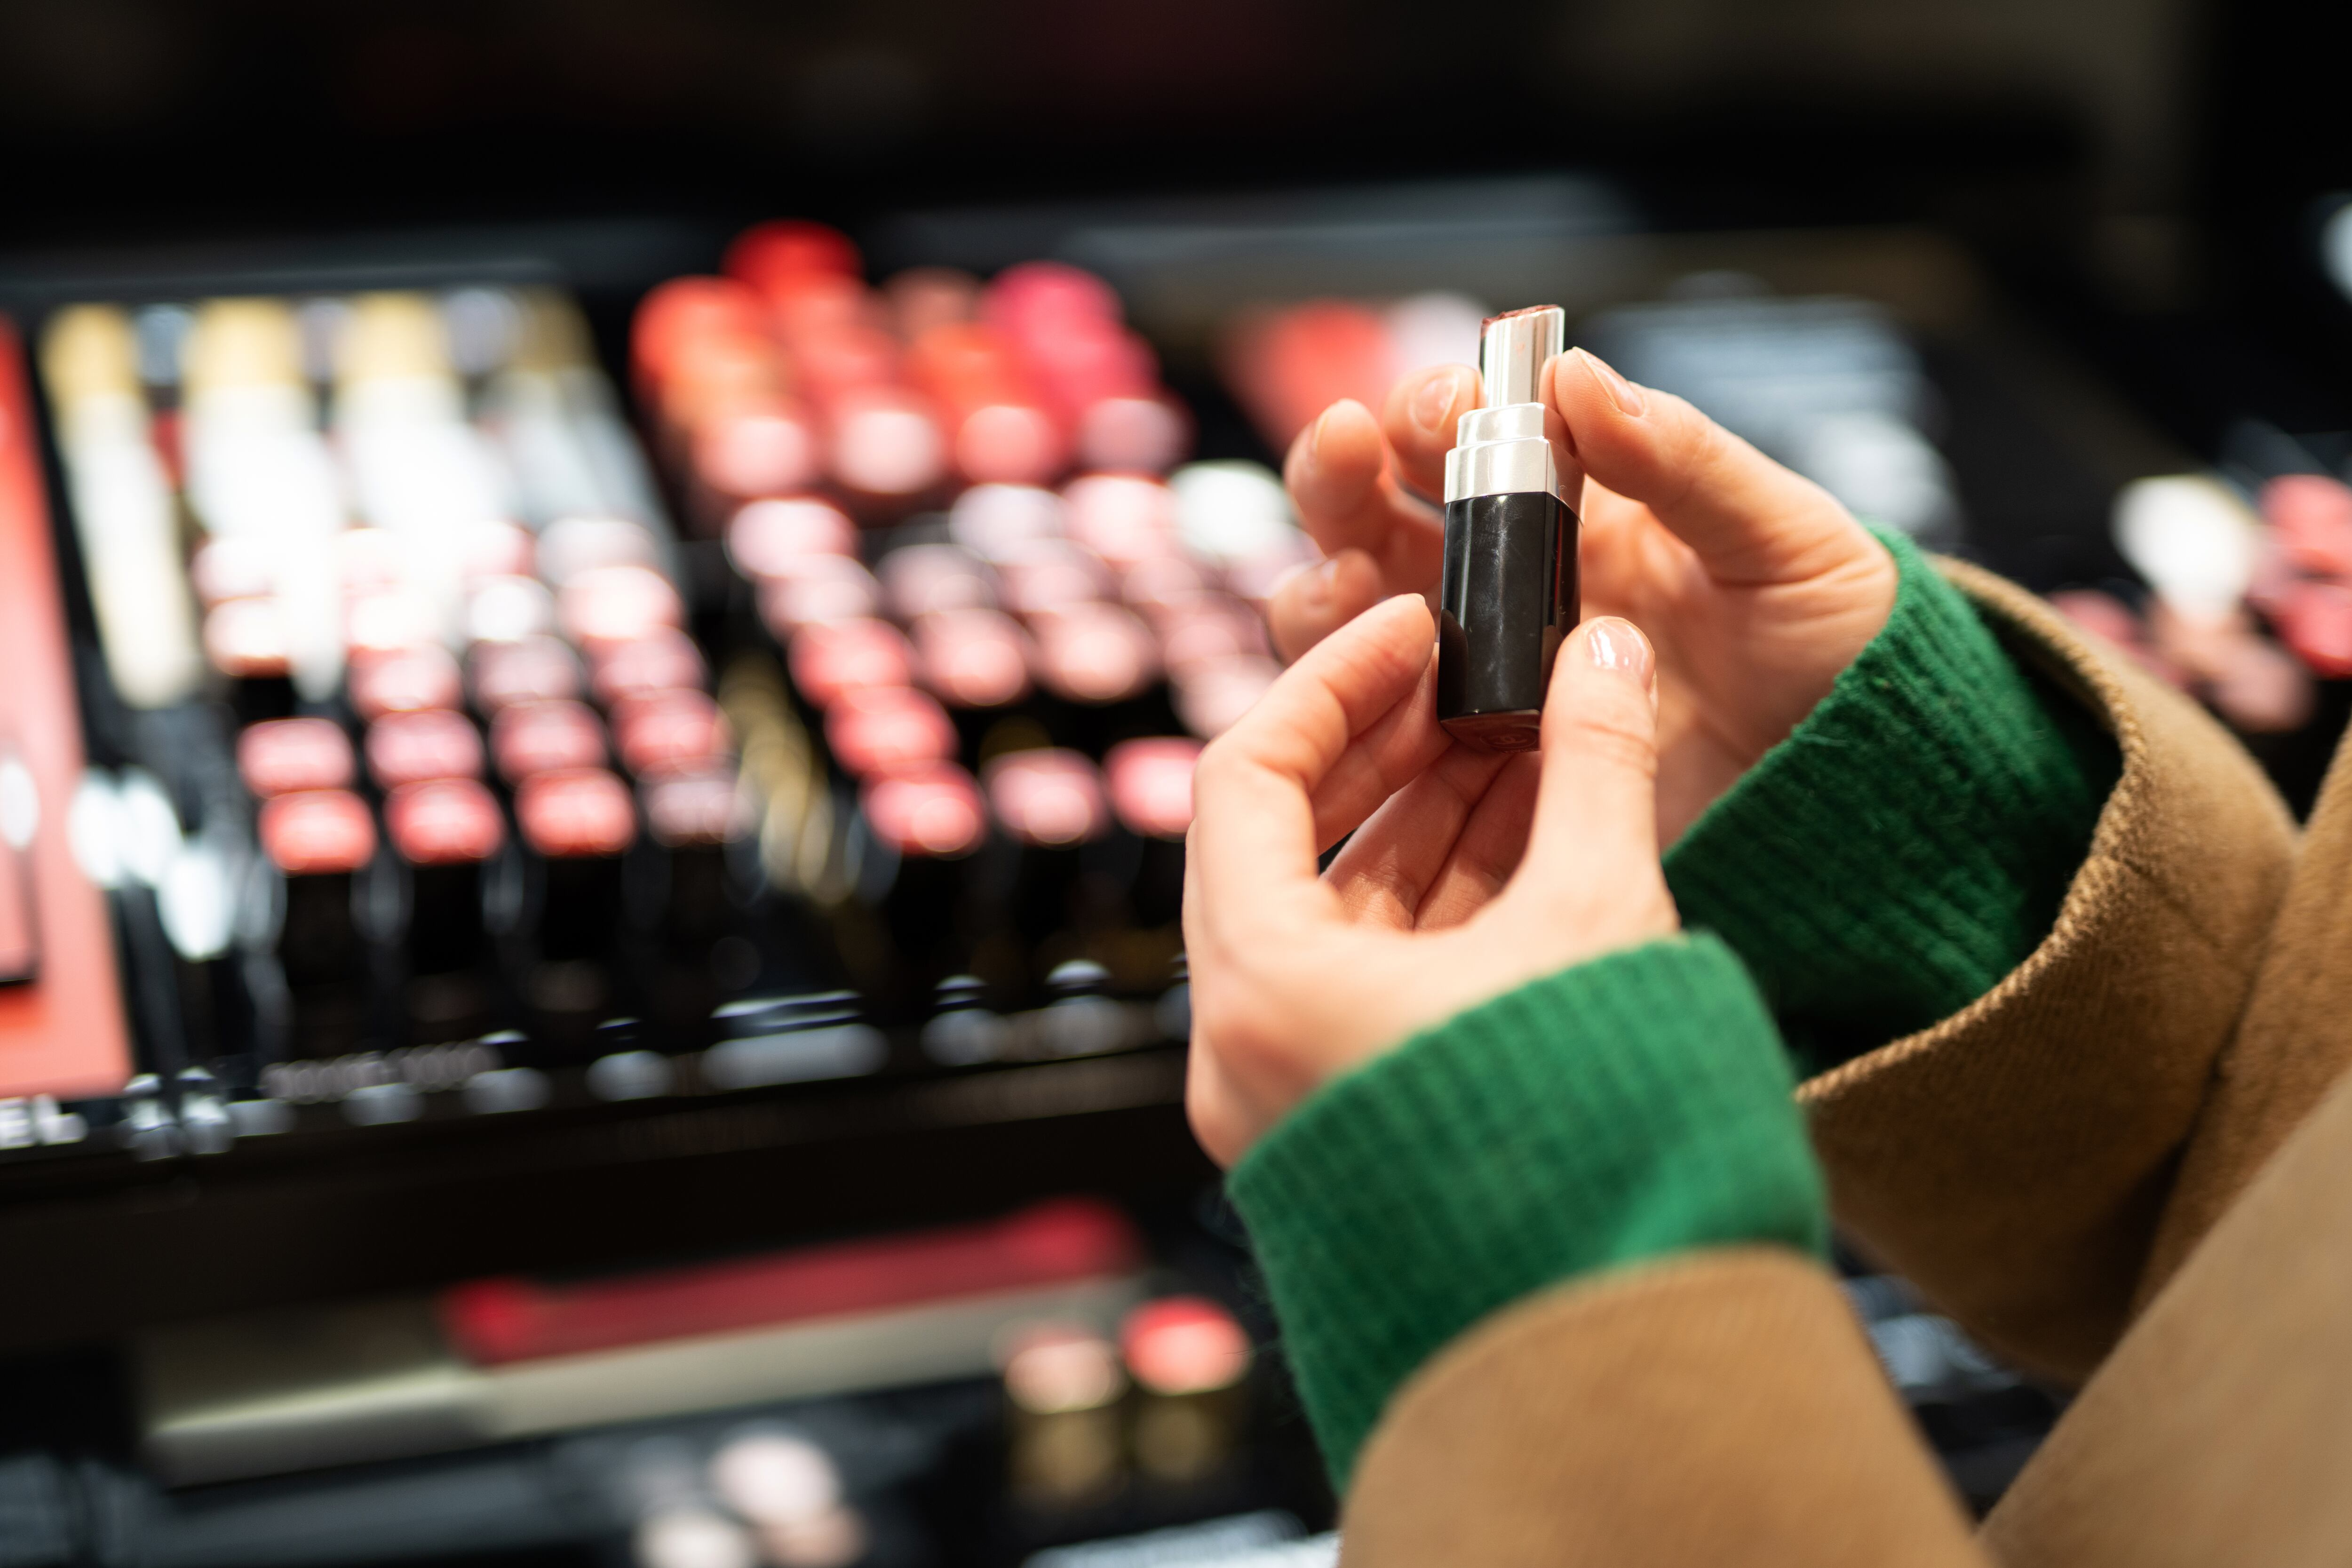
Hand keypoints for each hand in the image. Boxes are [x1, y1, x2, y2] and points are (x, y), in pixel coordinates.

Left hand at [1183, 595, 1675, 1166]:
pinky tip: (1526, 829)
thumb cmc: (1596, 1143)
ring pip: (1338, 913)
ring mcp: (1296, 1092)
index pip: (1244, 778)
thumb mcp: (1601, 919)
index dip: (1331, 682)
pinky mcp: (1356, 1119)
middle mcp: (1248, 1049)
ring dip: (1426, 818)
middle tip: (1474, 675)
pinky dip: (1441, 900)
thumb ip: (1597, 767)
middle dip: (1388, 748)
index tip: (1412, 627)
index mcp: (1263, 993)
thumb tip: (1606, 649)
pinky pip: (1373, 979)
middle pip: (1284, 842)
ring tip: (1521, 739)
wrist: (1619, 1342)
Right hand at [1269, 349, 1897, 839]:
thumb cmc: (1838, 649)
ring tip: (1350, 585)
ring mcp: (1487, 678)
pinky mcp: (1481, 768)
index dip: (1434, 408)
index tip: (1444, 405)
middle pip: (1376, 516)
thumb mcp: (1785, 538)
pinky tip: (1381, 694)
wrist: (1864, 787)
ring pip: (1354, 619)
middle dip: (1340, 474)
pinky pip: (1386, 730)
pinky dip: (1359, 704)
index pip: (1469, 437)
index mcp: (1578, 507)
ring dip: (1328, 587)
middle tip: (1346, 448)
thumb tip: (1577, 375)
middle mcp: (1510, 586)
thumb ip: (1683, 460)